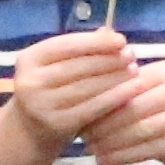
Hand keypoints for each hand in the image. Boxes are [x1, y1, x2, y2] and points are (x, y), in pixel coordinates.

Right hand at [6, 21, 138, 154]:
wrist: (32, 131)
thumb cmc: (50, 90)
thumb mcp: (56, 66)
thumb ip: (80, 49)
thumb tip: (109, 33)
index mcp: (29, 59)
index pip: (66, 45)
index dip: (96, 42)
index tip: (121, 40)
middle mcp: (30, 81)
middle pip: (78, 66)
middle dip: (109, 59)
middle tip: (132, 55)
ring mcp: (41, 105)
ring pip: (87, 87)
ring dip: (115, 77)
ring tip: (134, 70)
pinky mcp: (56, 124)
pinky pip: (93, 107)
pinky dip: (115, 97)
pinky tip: (132, 90)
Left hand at [76, 54, 164, 164]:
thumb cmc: (153, 109)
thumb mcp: (141, 92)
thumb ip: (117, 90)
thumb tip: (78, 100)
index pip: (128, 84)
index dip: (103, 99)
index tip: (79, 112)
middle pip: (135, 108)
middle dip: (105, 123)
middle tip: (83, 136)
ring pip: (141, 130)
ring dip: (112, 142)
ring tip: (90, 149)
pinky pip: (150, 150)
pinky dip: (124, 156)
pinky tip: (104, 160)